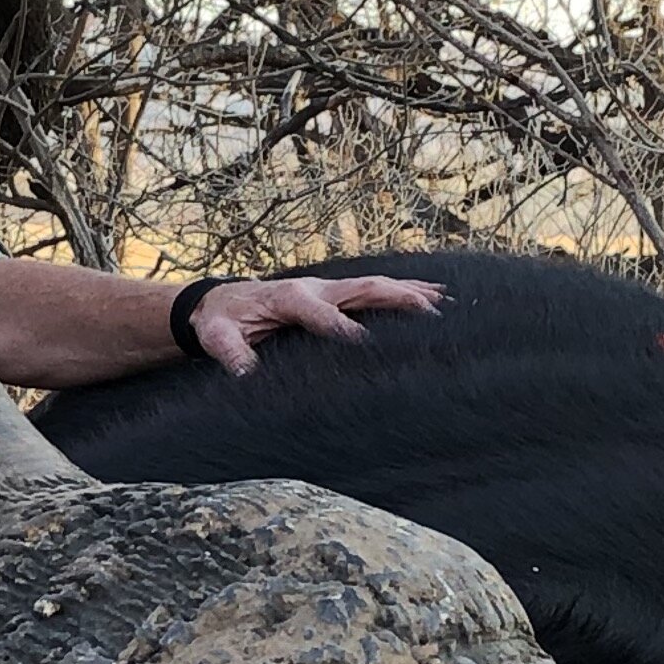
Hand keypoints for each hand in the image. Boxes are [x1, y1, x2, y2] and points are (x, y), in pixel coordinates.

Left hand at [186, 272, 444, 375]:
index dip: (343, 328)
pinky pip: (373, 290)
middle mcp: (315, 288)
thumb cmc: (222, 322)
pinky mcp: (334, 294)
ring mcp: (327, 288)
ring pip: (374, 287)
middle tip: (430, 311)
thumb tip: (245, 376)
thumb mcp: (218, 338)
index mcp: (288, 298)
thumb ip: (233, 355)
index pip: (321, 313)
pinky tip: (432, 295)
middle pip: (362, 289)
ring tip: (444, 302)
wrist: (220, 302)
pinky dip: (403, 291)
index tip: (367, 344)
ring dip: (409, 292)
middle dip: (396, 299)